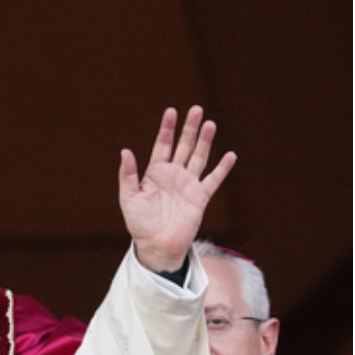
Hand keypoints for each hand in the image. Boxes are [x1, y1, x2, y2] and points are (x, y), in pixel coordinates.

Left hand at [118, 106, 236, 272]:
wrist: (156, 245)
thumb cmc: (139, 223)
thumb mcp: (129, 198)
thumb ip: (128, 175)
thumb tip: (125, 151)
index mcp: (155, 173)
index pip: (163, 145)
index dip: (167, 129)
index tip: (171, 112)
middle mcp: (173, 175)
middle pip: (183, 146)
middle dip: (189, 128)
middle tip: (196, 110)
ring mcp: (188, 184)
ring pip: (199, 157)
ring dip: (204, 142)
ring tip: (210, 124)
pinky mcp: (200, 197)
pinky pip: (213, 180)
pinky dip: (222, 168)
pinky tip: (229, 155)